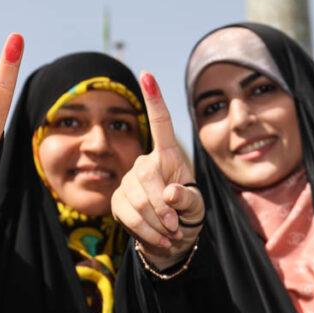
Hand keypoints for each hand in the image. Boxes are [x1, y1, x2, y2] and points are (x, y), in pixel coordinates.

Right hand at [111, 71, 204, 269]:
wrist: (171, 238)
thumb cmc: (187, 213)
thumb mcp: (196, 206)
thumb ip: (187, 198)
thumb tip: (168, 194)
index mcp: (167, 155)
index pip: (160, 123)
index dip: (154, 99)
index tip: (147, 73)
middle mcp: (144, 163)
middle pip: (147, 177)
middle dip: (162, 206)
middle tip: (176, 225)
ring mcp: (128, 181)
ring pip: (137, 199)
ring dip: (157, 223)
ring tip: (171, 233)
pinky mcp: (117, 200)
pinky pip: (127, 215)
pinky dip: (146, 231)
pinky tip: (159, 239)